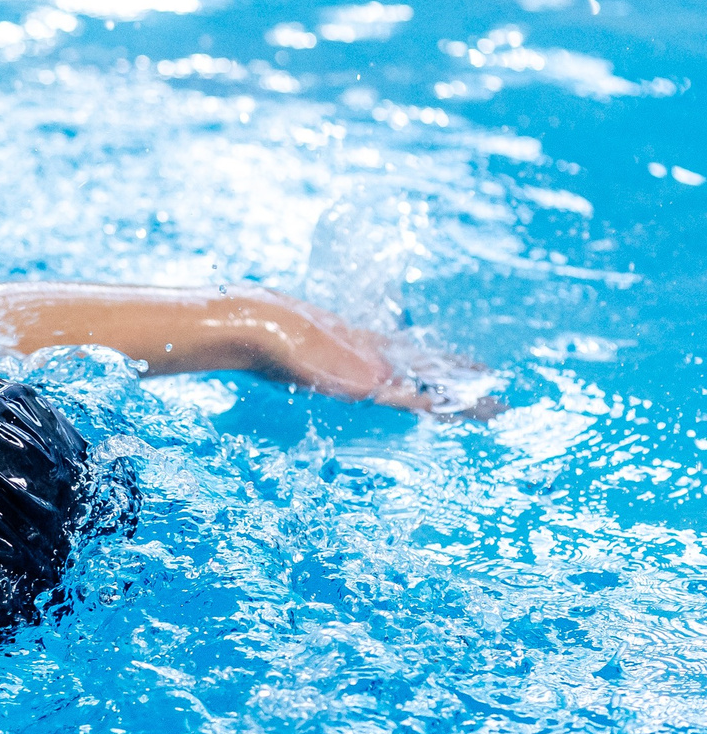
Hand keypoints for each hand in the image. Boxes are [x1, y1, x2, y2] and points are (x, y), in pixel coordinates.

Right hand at [276, 302, 504, 418]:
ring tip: (476, 378)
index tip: (496, 410)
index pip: (418, 395)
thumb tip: (378, 387)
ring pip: (408, 368)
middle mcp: (359, 374)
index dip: (456, 403)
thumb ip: (330, 365)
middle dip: (459, 396)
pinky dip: (413, 352)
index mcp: (356, 379)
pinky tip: (427, 353)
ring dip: (441, 374)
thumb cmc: (256, 336)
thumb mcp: (295, 347)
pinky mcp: (342, 342)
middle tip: (503, 405)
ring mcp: (351, 359)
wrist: (229, 323)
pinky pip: (388, 349)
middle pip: (420, 387)